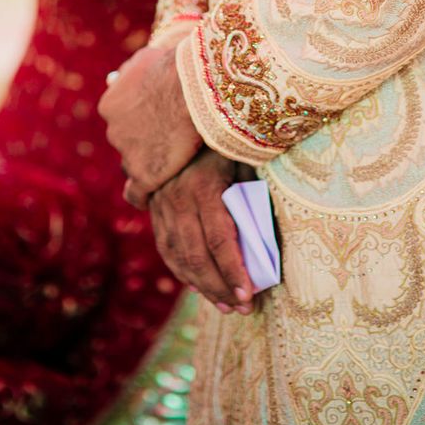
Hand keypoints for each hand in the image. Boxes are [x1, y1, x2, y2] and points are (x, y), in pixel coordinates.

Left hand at [97, 43, 201, 201]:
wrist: (194, 88)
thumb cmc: (175, 67)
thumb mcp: (144, 59)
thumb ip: (129, 72)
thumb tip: (117, 76)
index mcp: (110, 104)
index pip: (120, 118)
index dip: (138, 120)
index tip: (154, 121)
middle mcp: (113, 131)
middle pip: (127, 142)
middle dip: (143, 141)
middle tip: (168, 140)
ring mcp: (128, 155)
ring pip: (135, 164)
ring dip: (150, 163)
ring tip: (172, 163)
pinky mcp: (144, 176)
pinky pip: (137, 193)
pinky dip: (143, 195)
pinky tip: (151, 197)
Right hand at [149, 150, 256, 314]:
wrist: (177, 116)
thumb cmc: (222, 140)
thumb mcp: (242, 157)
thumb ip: (253, 190)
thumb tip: (270, 231)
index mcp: (204, 186)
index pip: (219, 239)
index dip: (234, 271)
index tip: (249, 296)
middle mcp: (178, 199)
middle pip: (197, 256)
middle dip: (220, 288)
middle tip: (242, 308)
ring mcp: (162, 205)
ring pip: (178, 257)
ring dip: (202, 286)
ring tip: (225, 305)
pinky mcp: (154, 209)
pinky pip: (167, 249)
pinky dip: (182, 272)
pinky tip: (200, 285)